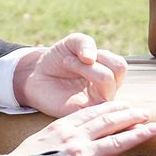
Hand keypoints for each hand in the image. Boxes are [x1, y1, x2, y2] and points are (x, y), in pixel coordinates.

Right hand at [9, 101, 155, 155]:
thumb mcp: (43, 138)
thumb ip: (62, 133)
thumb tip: (77, 130)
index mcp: (63, 126)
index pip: (92, 112)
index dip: (112, 107)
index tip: (126, 104)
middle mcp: (74, 138)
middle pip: (108, 122)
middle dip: (129, 116)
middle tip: (146, 112)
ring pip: (115, 142)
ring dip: (136, 135)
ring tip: (152, 129)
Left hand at [13, 33, 127, 116]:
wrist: (35, 74)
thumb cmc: (57, 58)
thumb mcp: (72, 43)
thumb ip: (85, 42)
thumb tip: (91, 58)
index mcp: (108, 74)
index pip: (120, 66)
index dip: (101, 55)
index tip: (80, 52)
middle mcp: (105, 90)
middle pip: (118, 73)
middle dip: (93, 60)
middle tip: (70, 59)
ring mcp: (95, 102)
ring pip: (108, 85)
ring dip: (85, 67)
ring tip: (66, 63)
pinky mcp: (82, 113)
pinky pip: (94, 104)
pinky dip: (79, 86)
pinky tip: (63, 80)